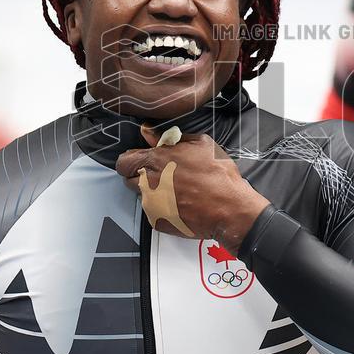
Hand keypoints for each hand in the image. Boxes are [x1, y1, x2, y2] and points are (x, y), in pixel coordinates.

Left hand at [115, 126, 269, 253]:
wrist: (229, 208)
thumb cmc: (218, 173)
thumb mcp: (200, 144)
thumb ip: (169, 138)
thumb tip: (148, 132)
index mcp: (156, 160)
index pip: (124, 161)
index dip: (131, 160)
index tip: (141, 162)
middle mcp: (148, 183)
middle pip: (129, 179)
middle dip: (139, 175)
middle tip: (159, 175)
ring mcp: (151, 204)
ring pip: (141, 195)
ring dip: (152, 192)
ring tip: (175, 191)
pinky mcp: (157, 221)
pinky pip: (152, 211)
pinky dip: (162, 208)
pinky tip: (180, 204)